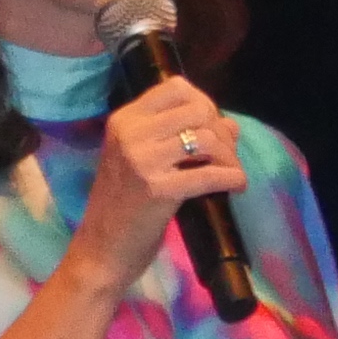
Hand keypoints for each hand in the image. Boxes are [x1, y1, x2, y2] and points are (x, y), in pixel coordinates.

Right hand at [64, 75, 248, 290]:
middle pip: (198, 110)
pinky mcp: (159, 190)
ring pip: (208, 139)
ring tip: (230, 173)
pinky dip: (232, 178)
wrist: (100, 251)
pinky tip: (237, 186)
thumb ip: (178, 136)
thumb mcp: (141, 160)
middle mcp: (131, 134)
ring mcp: (143, 161)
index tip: (210, 129)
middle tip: (224, 157)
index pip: (176, 87)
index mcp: (123, 120)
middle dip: (221, 132)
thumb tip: (230, 124)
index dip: (204, 104)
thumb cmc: (122, 207)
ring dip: (229, 157)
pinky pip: (210, 174)